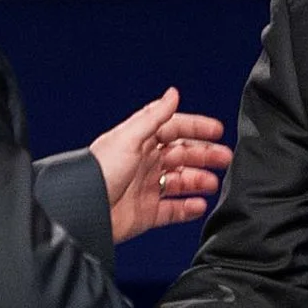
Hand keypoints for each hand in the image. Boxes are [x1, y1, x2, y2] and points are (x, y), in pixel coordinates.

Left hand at [90, 88, 232, 243]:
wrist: (82, 212)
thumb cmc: (97, 172)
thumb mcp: (128, 138)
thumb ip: (153, 117)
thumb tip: (172, 94)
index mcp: (139, 141)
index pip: (174, 128)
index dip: (196, 128)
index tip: (217, 131)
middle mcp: (144, 163)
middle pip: (182, 155)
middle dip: (204, 155)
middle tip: (224, 158)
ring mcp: (145, 188)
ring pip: (181, 182)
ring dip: (199, 180)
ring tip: (212, 183)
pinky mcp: (146, 213)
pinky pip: (173, 210)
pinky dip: (189, 208)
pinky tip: (199, 204)